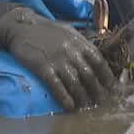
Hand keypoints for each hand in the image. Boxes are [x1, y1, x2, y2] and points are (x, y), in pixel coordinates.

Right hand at [0, 6, 115, 111]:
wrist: (22, 27)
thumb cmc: (46, 30)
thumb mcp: (68, 33)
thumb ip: (81, 45)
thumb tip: (94, 59)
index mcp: (80, 42)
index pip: (99, 61)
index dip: (106, 76)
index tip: (111, 87)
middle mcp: (72, 52)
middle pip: (89, 75)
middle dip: (96, 91)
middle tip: (100, 102)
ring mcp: (57, 60)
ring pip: (75, 83)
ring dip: (82, 97)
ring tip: (85, 107)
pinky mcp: (43, 68)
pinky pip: (57, 86)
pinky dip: (65, 98)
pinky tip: (70, 107)